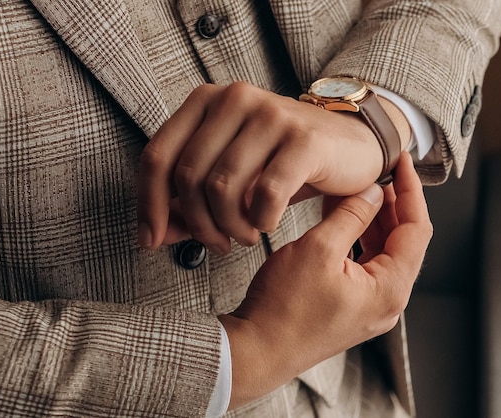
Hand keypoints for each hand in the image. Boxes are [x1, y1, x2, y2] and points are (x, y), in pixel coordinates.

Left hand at [137, 82, 389, 253]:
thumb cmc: (285, 162)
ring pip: (222, 187)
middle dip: (198, 224)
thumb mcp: (233, 177)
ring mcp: (270, 115)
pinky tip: (268, 224)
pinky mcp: (303, 139)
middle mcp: (234, 99)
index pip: (157, 156)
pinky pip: (266, 193)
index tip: (150, 241)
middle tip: (217, 244)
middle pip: (188, 177)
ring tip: (245, 236)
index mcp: (207, 101)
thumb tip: (153, 236)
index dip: (148, 205)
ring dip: (230, 227)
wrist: (352, 143)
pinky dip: (261, 220)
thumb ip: (190, 202)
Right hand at [219, 153, 431, 407]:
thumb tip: (374, 193)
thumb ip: (352, 216)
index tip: (401, 163)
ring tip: (361, 190)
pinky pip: (366, 265)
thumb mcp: (318, 249)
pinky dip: (360, 239)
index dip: (411, 191)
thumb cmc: (283, 309)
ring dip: (375, 220)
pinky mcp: (352, 308)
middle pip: (404, 241)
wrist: (256, 350)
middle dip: (393, 203)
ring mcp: (370, 307)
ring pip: (384, 252)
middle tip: (380, 172)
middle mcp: (388, 302)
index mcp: (390, 289)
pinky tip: (345, 219)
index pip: (417, 230)